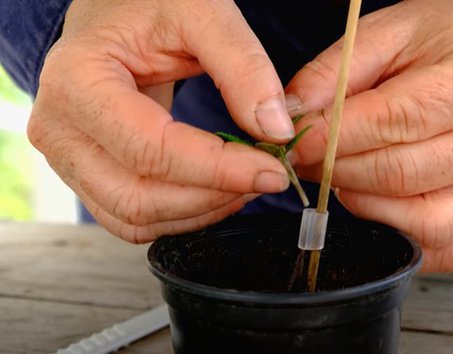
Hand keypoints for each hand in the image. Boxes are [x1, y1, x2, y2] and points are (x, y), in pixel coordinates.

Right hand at [28, 0, 295, 242]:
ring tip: (247, 181)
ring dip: (201, 210)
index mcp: (77, 81)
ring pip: (135, 217)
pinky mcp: (86, 173)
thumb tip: (277, 131)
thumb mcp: (201, 13)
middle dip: (212, 196)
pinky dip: (181, 213)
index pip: (151, 149)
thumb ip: (243, 67)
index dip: (218, 169)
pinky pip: (132, 216)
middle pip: (138, 196)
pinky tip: (218, 189)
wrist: (114, 12)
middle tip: (267, 176)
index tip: (273, 169)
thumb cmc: (149, 3)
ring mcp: (67, 157)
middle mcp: (59, 129)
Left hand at [286, 0, 452, 271]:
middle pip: (400, 175)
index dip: (332, 138)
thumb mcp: (386, 32)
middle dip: (337, 172)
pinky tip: (376, 206)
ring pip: (422, 221)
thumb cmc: (440, 44)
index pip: (392, 121)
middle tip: (306, 161)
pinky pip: (444, 249)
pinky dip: (398, 238)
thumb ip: (334, 72)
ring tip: (342, 179)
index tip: (295, 142)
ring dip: (364, 206)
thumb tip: (291, 119)